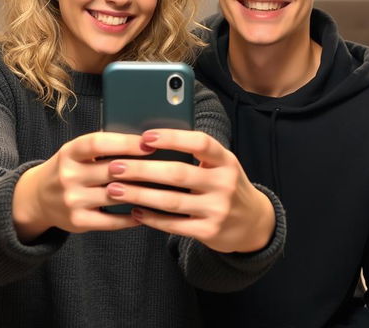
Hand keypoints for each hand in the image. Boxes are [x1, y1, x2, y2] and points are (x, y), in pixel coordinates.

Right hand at [12, 132, 152, 241]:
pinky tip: (147, 210)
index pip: (98, 143)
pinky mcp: (78, 222)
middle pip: (111, 169)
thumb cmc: (69, 168)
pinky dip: (132, 216)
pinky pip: (112, 220)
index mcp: (69, 152)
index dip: (125, 142)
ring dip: (140, 191)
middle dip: (140, 167)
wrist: (37, 199)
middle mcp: (68, 175)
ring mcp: (72, 200)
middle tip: (166, 164)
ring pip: (115, 194)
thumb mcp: (75, 151)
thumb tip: (141, 137)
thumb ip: (101, 145)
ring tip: (163, 187)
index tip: (149, 142)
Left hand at [105, 129, 275, 252]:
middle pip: (178, 174)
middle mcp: (224, 183)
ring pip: (171, 201)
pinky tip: (134, 211)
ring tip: (115, 189)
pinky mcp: (209, 232)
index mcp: (226, 160)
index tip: (144, 137)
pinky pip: (174, 224)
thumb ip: (196, 153)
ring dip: (139, 194)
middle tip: (115, 166)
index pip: (199, 143)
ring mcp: (217, 209)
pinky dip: (151, 218)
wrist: (253, 222)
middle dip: (142, 169)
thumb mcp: (221, 164)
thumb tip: (150, 140)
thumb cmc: (225, 184)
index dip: (172, 138)